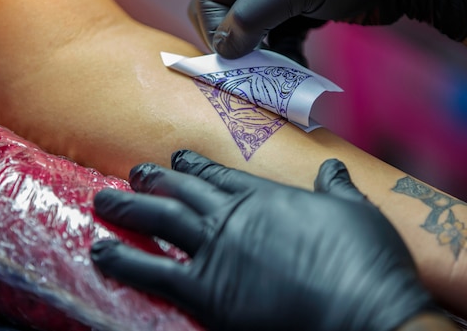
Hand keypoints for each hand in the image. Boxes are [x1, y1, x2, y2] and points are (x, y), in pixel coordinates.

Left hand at [90, 150, 438, 330]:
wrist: (362, 308)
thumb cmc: (365, 259)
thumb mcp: (355, 210)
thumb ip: (336, 187)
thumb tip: (333, 170)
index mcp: (267, 197)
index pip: (219, 176)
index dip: (194, 166)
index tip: (177, 158)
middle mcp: (235, 218)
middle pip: (183, 192)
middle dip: (155, 180)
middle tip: (134, 172)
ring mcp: (217, 253)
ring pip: (161, 223)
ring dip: (130, 209)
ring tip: (104, 199)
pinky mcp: (208, 293)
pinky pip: (154, 274)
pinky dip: (124, 261)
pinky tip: (101, 251)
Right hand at [188, 0, 466, 58]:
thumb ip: (248, 17)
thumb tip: (223, 49)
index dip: (213, 28)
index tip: (228, 61)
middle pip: (229, 11)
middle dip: (239, 42)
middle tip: (250, 71)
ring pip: (255, 27)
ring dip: (262, 52)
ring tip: (275, 73)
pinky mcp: (302, 3)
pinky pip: (279, 33)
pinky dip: (282, 51)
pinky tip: (293, 66)